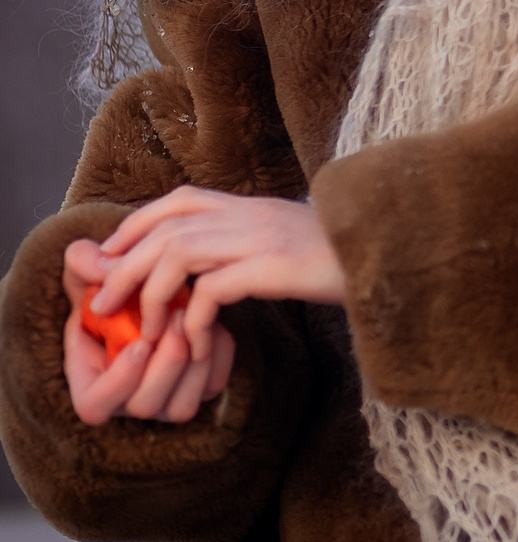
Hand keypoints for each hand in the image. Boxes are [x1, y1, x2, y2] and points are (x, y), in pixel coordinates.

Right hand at [61, 237, 231, 425]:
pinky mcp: (199, 389)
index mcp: (91, 383)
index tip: (139, 343)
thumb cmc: (118, 289)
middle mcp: (127, 401)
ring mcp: (165, 401)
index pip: (95, 405)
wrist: (161, 292)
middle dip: (165, 361)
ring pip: (182, 404)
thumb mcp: (95, 272)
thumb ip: (86, 264)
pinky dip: (217, 354)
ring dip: (193, 357)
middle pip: (144, 405)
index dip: (118, 380)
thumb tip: (98, 262)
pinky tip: (214, 324)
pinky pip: (212, 384)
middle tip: (176, 317)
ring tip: (194, 314)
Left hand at [62, 188, 347, 426]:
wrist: (391, 257)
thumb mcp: (288, 242)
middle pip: (166, 227)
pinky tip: (198, 342)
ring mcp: (264, 237)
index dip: (135, 225)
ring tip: (147, 328)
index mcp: (254, 205)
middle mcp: (253, 214)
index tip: (111, 258)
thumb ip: (248, 244)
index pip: (179, 199)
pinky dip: (195, 319)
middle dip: (123, 266)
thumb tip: (208, 266)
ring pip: (178, 252)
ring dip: (151, 294)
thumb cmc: (342, 257)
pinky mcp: (275, 267)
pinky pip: (213, 289)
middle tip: (103, 303)